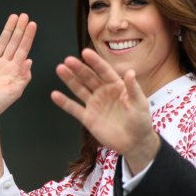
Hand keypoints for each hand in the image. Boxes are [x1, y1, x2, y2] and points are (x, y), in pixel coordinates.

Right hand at [0, 13, 35, 122]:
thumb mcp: (14, 92)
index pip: (23, 49)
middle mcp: (4, 65)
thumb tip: (30, 62)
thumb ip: (23, 78)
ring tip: (12, 18)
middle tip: (24, 15)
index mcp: (14, 70)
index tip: (32, 24)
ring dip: (7, 30)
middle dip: (20, 29)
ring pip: (1, 43)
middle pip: (14, 43)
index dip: (28, 36)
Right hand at [51, 48, 159, 172]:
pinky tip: (55, 95)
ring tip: (60, 69)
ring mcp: (94, 104)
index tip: (85, 53)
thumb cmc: (141, 121)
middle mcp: (103, 92)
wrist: (135, 143)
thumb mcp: (140, 103)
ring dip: (70, 80)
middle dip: (78, 69)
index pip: (104, 71)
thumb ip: (134, 88)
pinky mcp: (88, 118)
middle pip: (88, 78)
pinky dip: (64, 102)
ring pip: (79, 89)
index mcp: (116, 86)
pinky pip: (74, 109)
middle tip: (68, 60)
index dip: (95, 62)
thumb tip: (130, 72)